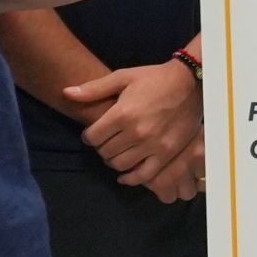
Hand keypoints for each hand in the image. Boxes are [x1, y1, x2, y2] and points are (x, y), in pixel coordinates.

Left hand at [73, 59, 204, 199]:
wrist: (190, 83)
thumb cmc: (153, 78)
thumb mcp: (123, 77)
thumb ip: (94, 88)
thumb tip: (66, 93)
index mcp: (122, 114)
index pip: (92, 137)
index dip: (88, 136)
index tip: (93, 133)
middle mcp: (135, 132)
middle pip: (105, 152)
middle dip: (101, 147)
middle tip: (106, 141)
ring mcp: (152, 145)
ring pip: (120, 165)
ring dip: (113, 161)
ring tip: (116, 152)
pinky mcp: (166, 154)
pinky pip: (143, 175)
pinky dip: (130, 179)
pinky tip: (125, 175)